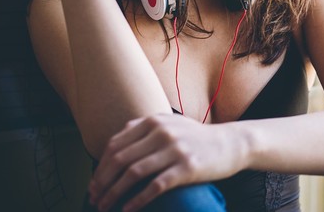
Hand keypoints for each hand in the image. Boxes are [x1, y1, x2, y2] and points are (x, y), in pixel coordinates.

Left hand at [88, 114, 249, 211]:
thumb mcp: (171, 123)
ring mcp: (175, 149)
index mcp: (154, 121)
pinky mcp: (187, 167)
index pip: (115, 145)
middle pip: (120, 160)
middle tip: (94, 199)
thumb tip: (116, 139)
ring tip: (105, 207)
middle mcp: (162, 132)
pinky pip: (155, 186)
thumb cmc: (197, 137)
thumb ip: (144, 127)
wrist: (230, 144)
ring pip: (133, 174)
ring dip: (114, 194)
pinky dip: (137, 200)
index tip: (93, 184)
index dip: (100, 167)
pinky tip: (128, 209)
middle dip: (102, 183)